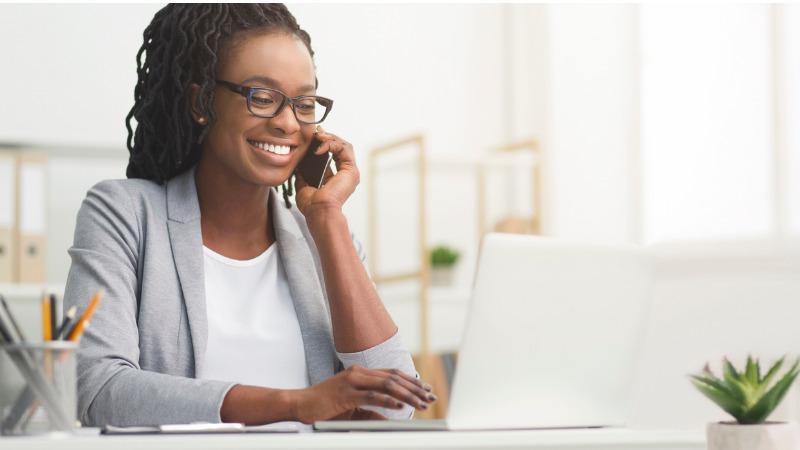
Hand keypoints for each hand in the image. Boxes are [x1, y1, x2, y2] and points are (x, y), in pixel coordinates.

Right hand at [291, 365, 436, 423]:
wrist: (300, 404)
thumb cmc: (325, 407)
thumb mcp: (353, 407)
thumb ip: (371, 408)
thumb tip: (390, 415)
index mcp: (361, 373)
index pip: (392, 374)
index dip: (411, 381)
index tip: (425, 390)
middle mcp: (358, 373)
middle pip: (394, 377)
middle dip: (414, 388)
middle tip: (430, 397)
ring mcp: (352, 381)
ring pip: (386, 385)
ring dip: (406, 394)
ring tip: (420, 403)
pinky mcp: (345, 393)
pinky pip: (370, 396)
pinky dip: (387, 400)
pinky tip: (399, 406)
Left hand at [294, 128, 357, 218]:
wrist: (319, 212)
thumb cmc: (312, 205)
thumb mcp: (303, 185)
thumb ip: (303, 174)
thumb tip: (297, 164)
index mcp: (337, 178)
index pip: (333, 155)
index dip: (324, 144)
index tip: (312, 137)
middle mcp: (346, 174)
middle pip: (340, 148)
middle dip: (327, 137)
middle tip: (315, 132)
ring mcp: (350, 172)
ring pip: (344, 145)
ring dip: (330, 138)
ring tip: (318, 136)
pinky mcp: (351, 170)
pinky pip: (344, 149)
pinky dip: (331, 144)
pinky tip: (319, 147)